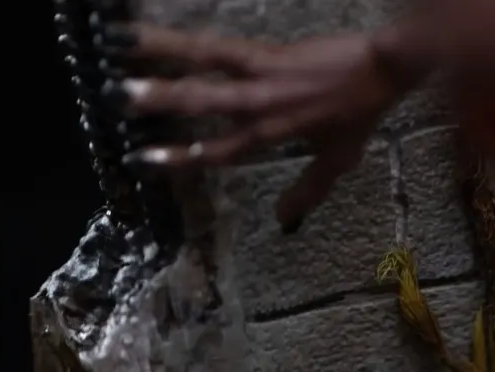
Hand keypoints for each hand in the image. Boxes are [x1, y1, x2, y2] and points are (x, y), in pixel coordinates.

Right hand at [111, 24, 397, 229]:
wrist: (380, 69)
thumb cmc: (357, 117)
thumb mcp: (335, 163)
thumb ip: (306, 191)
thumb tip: (283, 221)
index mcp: (268, 136)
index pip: (215, 151)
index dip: (179, 157)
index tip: (143, 159)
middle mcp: (256, 105)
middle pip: (197, 101)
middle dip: (155, 99)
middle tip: (114, 96)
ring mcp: (258, 72)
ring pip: (199, 60)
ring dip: (157, 50)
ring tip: (117, 41)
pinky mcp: (264, 47)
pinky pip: (217, 41)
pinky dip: (187, 35)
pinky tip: (158, 28)